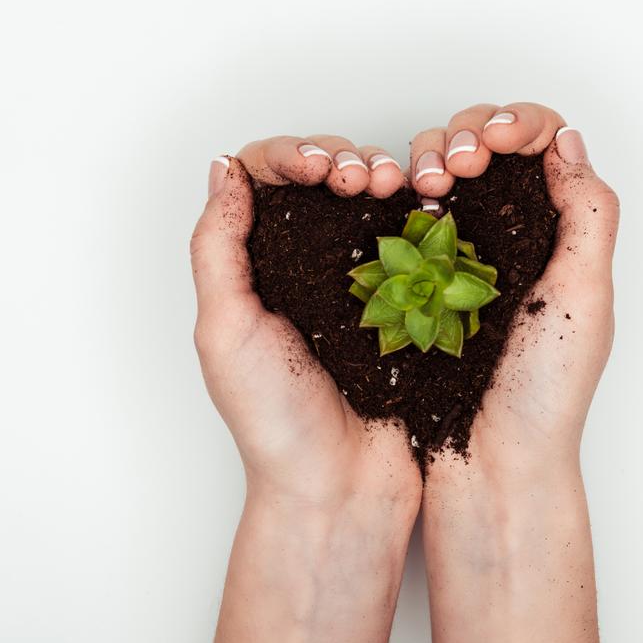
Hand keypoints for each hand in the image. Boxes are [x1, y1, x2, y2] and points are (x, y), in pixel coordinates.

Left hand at [192, 135, 420, 642]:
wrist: (342, 486)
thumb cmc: (274, 422)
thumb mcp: (225, 331)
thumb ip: (218, 249)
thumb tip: (224, 169)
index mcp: (257, 266)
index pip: (264, 178)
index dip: (290, 156)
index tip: (317, 171)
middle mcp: (306, 264)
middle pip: (321, 175)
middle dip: (341, 157)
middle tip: (359, 180)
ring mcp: (361, 280)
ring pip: (370, 198)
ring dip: (380, 174)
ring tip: (392, 187)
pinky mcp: (407, 300)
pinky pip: (412, 237)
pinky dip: (417, 212)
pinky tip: (424, 208)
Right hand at [415, 103, 618, 642]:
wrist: (486, 464)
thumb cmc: (543, 394)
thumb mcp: (584, 298)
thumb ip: (588, 215)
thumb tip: (566, 140)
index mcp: (555, 234)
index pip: (541, 146)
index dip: (517, 126)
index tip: (496, 144)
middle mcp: (506, 236)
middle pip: (483, 145)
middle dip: (466, 133)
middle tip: (457, 167)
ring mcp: (455, 254)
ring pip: (436, 170)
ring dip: (429, 156)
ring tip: (427, 184)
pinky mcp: (409, 278)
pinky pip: (399, 214)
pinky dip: (396, 194)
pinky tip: (397, 199)